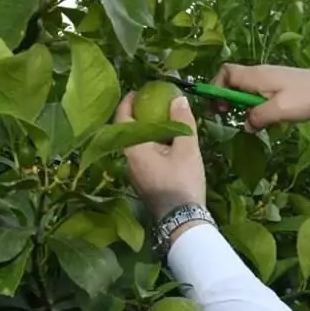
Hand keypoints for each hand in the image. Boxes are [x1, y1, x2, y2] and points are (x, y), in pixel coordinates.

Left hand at [115, 92, 205, 221]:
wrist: (183, 220)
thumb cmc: (182, 182)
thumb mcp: (187, 150)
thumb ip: (182, 122)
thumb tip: (178, 98)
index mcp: (133, 149)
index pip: (123, 119)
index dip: (128, 102)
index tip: (137, 90)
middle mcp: (128, 160)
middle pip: (127, 132)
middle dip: (138, 115)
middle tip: (151, 103)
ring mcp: (134, 173)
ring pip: (135, 145)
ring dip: (145, 131)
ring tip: (161, 121)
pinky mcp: (143, 182)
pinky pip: (142, 156)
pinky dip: (150, 144)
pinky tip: (166, 144)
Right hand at [211, 64, 309, 131]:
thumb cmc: (306, 98)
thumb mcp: (278, 111)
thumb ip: (257, 117)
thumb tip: (246, 125)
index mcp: (256, 75)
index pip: (225, 73)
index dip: (215, 87)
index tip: (216, 106)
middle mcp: (260, 73)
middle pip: (233, 79)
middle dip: (226, 96)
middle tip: (226, 114)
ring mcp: (272, 78)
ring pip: (246, 87)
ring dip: (241, 101)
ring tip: (244, 118)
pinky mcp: (281, 85)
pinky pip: (259, 92)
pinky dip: (255, 103)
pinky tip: (263, 116)